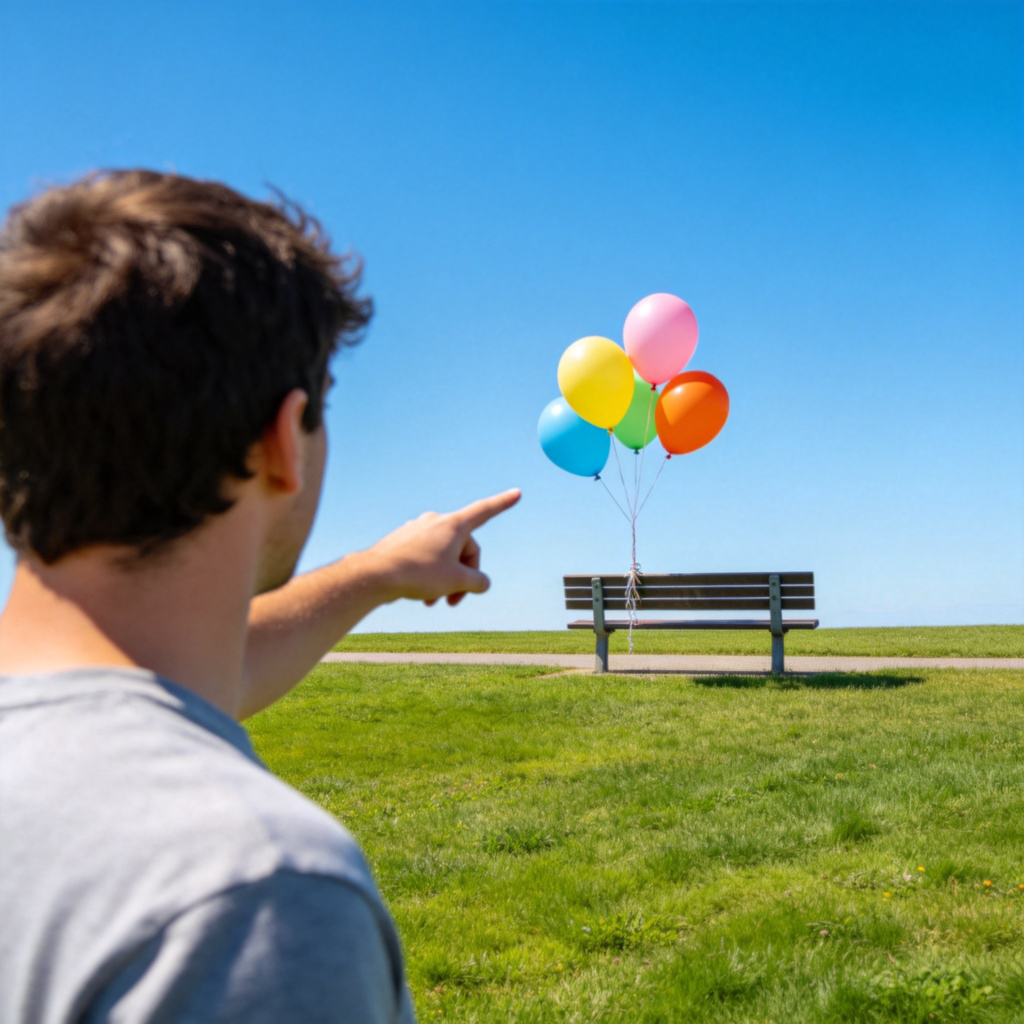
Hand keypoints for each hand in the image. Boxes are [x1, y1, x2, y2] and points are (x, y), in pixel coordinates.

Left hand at [366, 489, 520, 606]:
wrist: (374, 575)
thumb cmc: (418, 575)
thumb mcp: (456, 581)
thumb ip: (478, 582)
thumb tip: (481, 583)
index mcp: (453, 525)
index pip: (485, 511)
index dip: (503, 503)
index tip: (517, 492)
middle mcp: (436, 521)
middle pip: (463, 549)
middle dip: (463, 576)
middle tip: (454, 601)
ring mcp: (417, 529)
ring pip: (443, 556)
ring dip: (445, 580)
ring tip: (434, 602)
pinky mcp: (402, 541)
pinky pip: (425, 557)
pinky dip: (428, 575)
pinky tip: (420, 595)